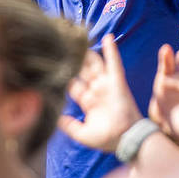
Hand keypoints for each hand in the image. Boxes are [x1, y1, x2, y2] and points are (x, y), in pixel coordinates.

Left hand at [57, 35, 142, 152]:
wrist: (126, 140)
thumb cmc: (107, 139)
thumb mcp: (83, 134)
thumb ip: (68, 126)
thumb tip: (54, 119)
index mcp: (88, 101)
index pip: (73, 84)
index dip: (64, 75)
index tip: (52, 64)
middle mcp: (96, 90)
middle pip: (82, 70)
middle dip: (74, 59)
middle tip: (63, 44)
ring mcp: (106, 84)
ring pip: (95, 64)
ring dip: (88, 52)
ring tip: (79, 37)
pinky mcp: (117, 82)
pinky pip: (114, 63)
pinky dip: (111, 50)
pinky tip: (107, 38)